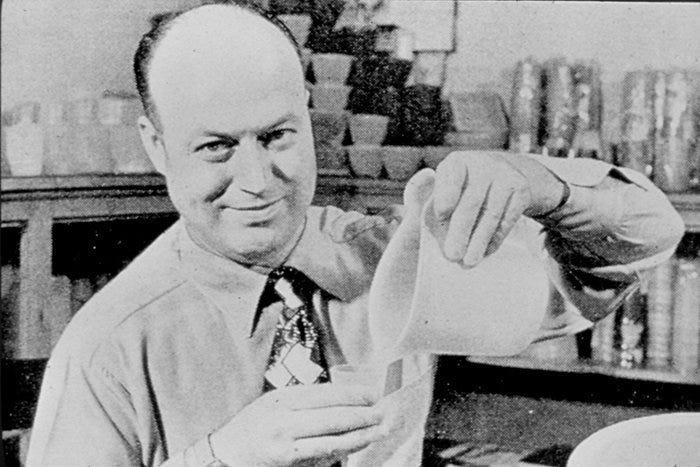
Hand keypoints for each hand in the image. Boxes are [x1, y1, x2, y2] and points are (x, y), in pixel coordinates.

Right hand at [209, 383, 388, 465]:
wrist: (227, 454)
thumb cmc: (253, 425)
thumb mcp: (274, 402)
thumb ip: (304, 400)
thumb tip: (343, 398)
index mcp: (283, 399)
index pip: (326, 394)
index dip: (353, 395)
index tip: (372, 394)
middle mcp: (284, 419)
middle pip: (333, 416)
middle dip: (362, 414)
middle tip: (383, 412)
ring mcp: (286, 443)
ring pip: (332, 438)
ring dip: (360, 434)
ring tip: (379, 429)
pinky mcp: (289, 461)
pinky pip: (323, 455)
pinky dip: (343, 448)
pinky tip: (358, 443)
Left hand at [408, 151, 564, 267]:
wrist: (499, 175)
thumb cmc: (458, 188)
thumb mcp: (439, 185)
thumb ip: (420, 195)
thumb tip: (415, 204)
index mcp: (456, 163)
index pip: (451, 177)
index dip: (446, 194)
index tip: (441, 214)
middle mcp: (482, 164)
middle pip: (471, 201)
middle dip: (461, 231)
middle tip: (452, 255)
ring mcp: (504, 175)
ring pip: (490, 213)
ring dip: (478, 241)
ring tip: (468, 262)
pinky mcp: (521, 189)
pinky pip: (507, 219)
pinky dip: (495, 238)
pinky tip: (485, 252)